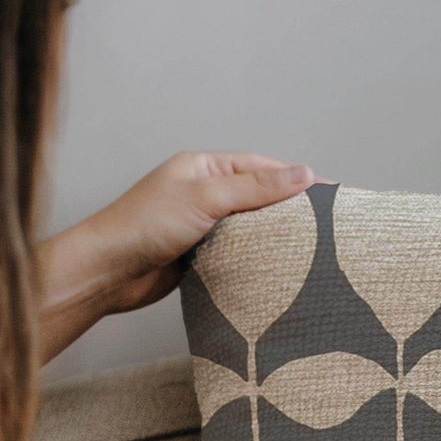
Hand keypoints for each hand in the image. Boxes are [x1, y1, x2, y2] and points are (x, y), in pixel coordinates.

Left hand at [37, 151, 316, 359]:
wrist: (109, 273)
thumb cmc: (145, 226)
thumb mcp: (206, 198)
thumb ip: (256, 188)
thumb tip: (304, 173)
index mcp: (203, 167)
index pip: (261, 167)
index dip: (297, 179)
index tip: (331, 194)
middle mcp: (205, 192)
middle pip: (260, 196)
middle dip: (292, 207)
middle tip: (331, 223)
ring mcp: (204, 224)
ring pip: (252, 226)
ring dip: (277, 235)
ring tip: (315, 247)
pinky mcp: (203, 254)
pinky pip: (241, 251)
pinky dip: (260, 257)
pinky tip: (281, 266)